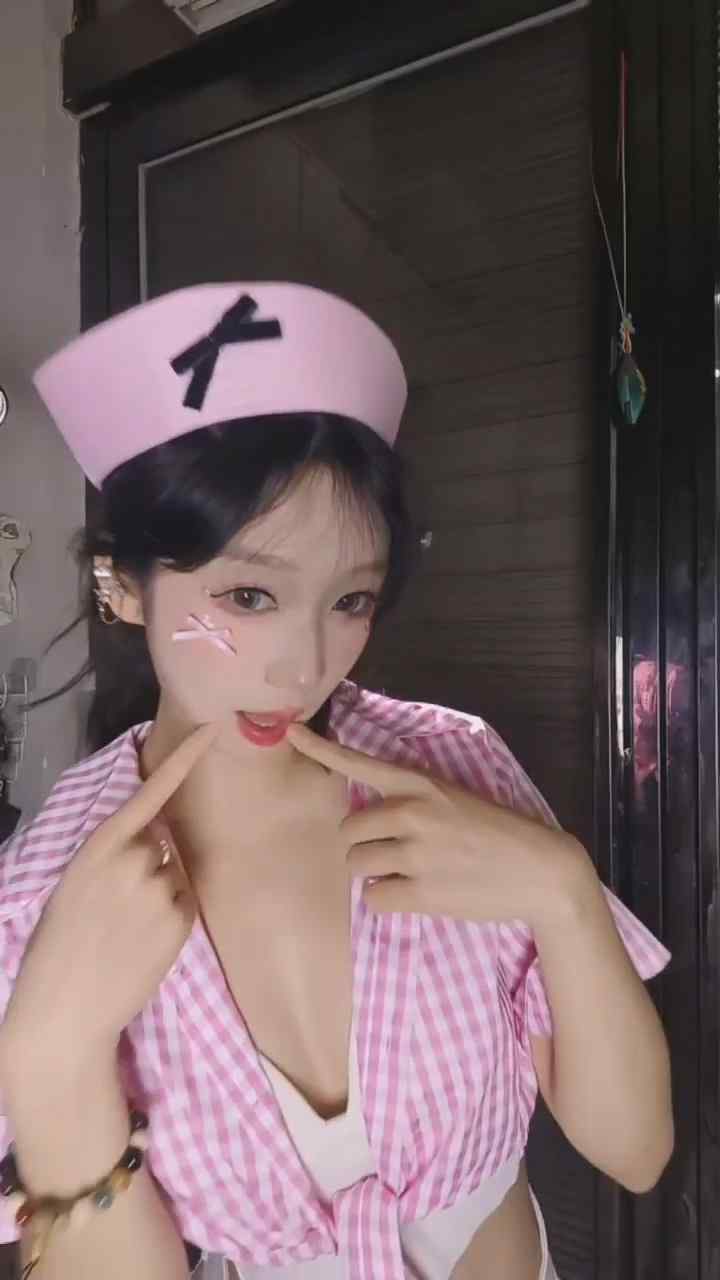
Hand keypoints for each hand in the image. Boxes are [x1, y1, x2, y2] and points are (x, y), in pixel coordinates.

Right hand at [0, 723, 218, 1069]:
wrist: (67, 1008)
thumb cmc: (62, 943)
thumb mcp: (77, 882)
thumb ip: (114, 853)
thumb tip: (152, 838)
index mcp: (99, 845)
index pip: (149, 792)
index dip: (183, 759)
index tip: (212, 730)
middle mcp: (134, 860)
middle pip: (162, 841)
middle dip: (150, 861)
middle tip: (116, 905)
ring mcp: (160, 890)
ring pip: (175, 873)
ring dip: (161, 890)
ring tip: (128, 928)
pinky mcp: (181, 920)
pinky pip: (186, 901)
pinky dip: (172, 915)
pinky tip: (144, 941)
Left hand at [286, 723, 588, 927]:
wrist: (540, 871)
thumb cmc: (498, 835)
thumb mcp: (455, 800)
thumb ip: (413, 803)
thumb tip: (373, 820)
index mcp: (420, 783)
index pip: (358, 762)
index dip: (320, 748)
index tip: (289, 731)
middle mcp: (411, 811)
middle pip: (349, 831)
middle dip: (365, 846)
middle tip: (397, 855)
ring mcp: (415, 851)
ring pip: (358, 865)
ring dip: (377, 874)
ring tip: (413, 874)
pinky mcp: (421, 889)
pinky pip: (374, 898)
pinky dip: (388, 900)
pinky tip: (418, 894)